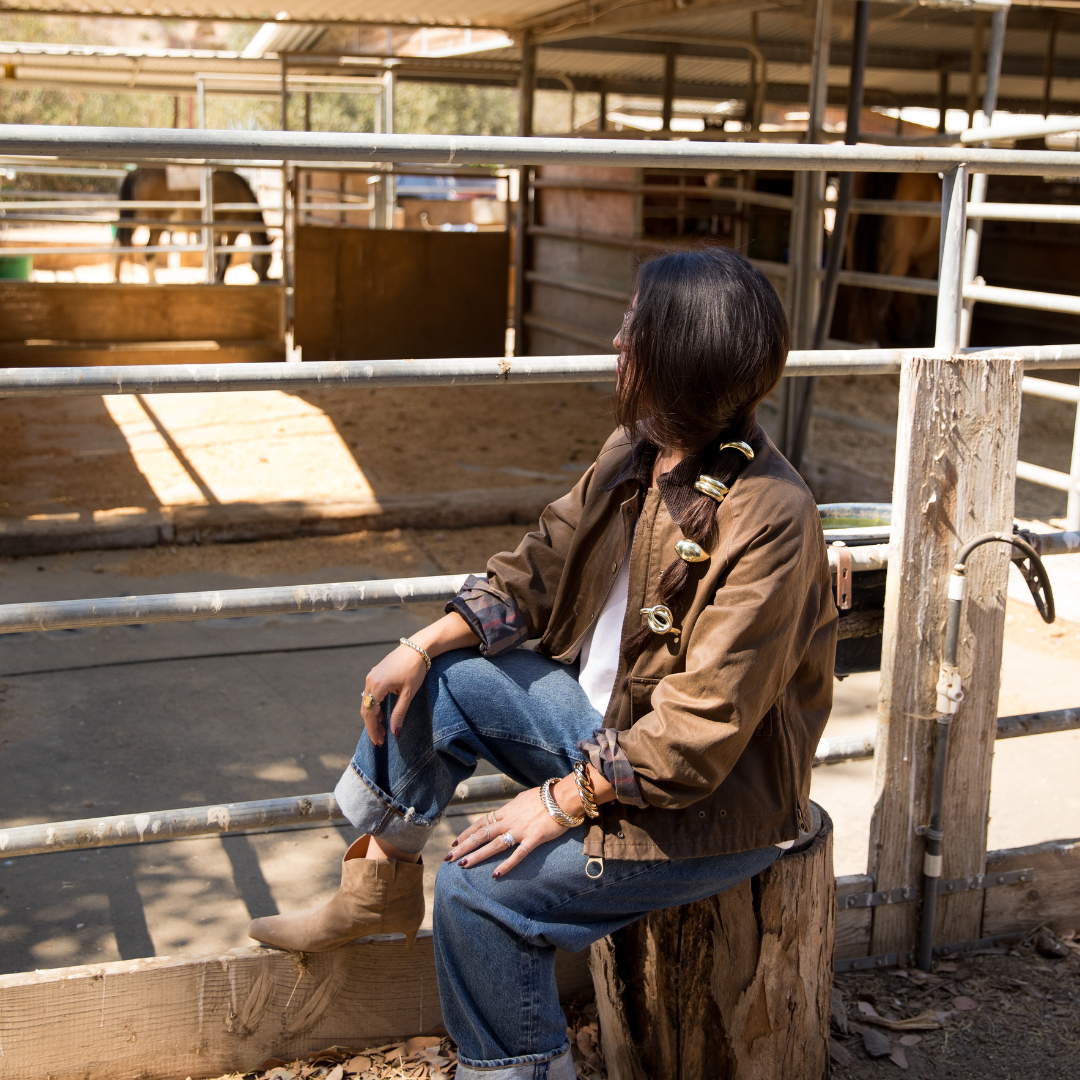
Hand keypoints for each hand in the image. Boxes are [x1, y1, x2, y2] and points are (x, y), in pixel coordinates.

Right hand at [360, 644, 426, 745]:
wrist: (417, 648)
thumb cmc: (415, 670)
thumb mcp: (408, 694)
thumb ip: (399, 713)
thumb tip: (394, 733)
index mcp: (377, 686)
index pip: (370, 714)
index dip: (372, 730)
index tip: (378, 742)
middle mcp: (370, 681)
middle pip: (366, 709)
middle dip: (372, 726)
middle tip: (379, 740)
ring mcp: (371, 676)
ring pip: (367, 702)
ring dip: (373, 716)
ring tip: (382, 730)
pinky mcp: (375, 673)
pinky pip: (370, 694)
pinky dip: (374, 706)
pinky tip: (382, 714)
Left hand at [445, 782, 581, 877]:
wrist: (564, 797)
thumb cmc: (546, 796)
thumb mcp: (523, 799)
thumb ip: (513, 808)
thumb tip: (506, 812)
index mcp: (506, 810)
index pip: (481, 822)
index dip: (467, 832)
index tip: (455, 841)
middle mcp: (509, 820)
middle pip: (482, 834)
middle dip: (464, 846)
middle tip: (449, 857)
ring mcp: (520, 830)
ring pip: (494, 845)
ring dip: (477, 855)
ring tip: (462, 865)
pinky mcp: (534, 839)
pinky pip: (518, 854)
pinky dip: (506, 865)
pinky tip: (495, 874)